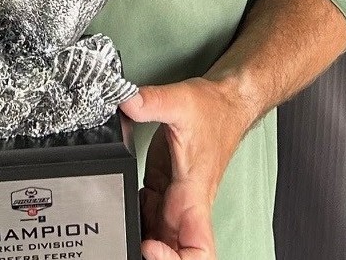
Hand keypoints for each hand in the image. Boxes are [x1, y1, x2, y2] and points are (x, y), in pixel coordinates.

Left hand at [120, 78, 250, 259]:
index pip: (198, 252)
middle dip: (153, 253)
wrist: (225, 101)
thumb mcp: (181, 101)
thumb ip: (152, 102)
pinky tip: (123, 200)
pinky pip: (147, 215)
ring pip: (159, 236)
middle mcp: (185, 204)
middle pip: (174, 252)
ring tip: (121, 217)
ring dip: (141, 235)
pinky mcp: (164, 186)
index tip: (150, 248)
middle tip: (129, 238)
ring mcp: (174, 197)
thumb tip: (126, 100)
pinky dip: (134, 214)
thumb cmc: (215, 110)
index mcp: (194, 196)